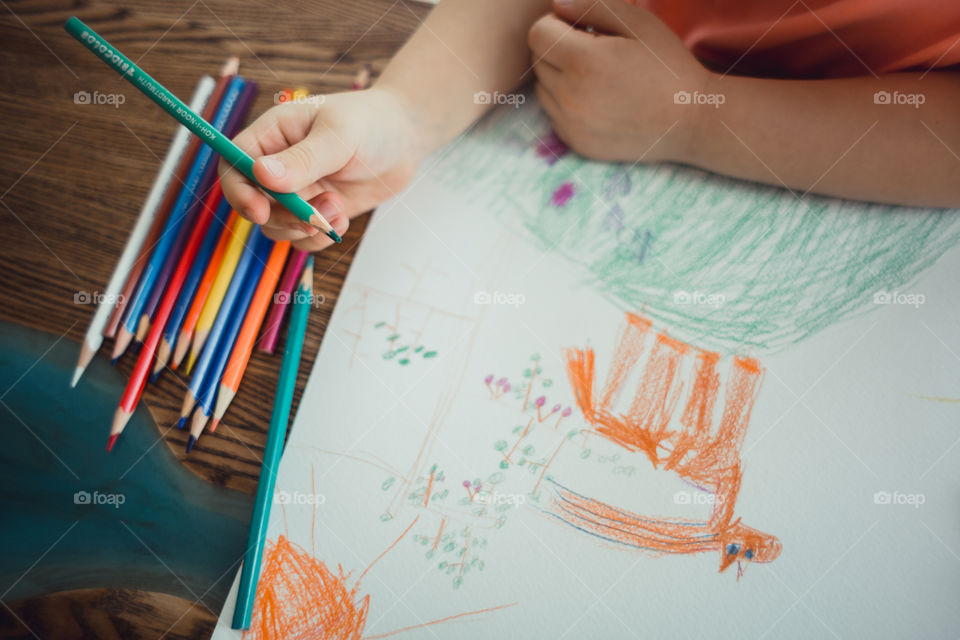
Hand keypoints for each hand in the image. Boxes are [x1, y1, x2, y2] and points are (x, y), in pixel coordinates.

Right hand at [219, 87, 423, 250]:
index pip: (234, 166)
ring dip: (304, 228)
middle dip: (281, 218)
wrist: (406, 138)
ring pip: (277, 226)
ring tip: (337, 209)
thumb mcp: (338, 137)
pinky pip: (304, 238)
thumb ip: (302, 160)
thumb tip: (261, 175)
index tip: (259, 211)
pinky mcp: (317, 210)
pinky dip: (320, 237)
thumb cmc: (371, 123)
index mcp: (272, 136)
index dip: (238, 191)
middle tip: (313, 218)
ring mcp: (297, 191)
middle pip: (253, 204)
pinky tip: (343, 219)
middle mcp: (278, 166)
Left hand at [528, 0, 710, 163]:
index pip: (538, 34)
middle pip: (537, 60)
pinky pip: (553, 115)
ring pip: (542, 88)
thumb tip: (555, 4)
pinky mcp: (575, 143)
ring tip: (596, 75)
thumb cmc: (667, 66)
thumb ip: (592, 6)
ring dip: (559, 76)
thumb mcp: (638, 23)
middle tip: (593, 49)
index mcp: (584, 62)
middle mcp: (570, 96)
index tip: (581, 27)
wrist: (690, 120)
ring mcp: (570, 124)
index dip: (555, 24)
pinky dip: (566, 104)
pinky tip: (597, 99)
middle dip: (557, 48)